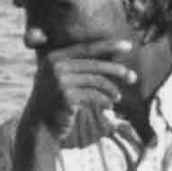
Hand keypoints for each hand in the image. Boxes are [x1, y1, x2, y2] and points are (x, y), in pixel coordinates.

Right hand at [24, 31, 133, 146]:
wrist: (39, 125)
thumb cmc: (55, 100)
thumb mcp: (61, 78)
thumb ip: (80, 66)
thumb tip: (113, 57)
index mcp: (54, 57)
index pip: (86, 48)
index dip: (108, 46)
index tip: (128, 46)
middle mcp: (55, 67)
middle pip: (95, 65)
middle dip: (117, 70)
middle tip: (133, 78)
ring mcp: (59, 81)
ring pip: (97, 81)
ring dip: (112, 90)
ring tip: (117, 97)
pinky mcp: (66, 97)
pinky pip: (94, 96)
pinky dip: (105, 101)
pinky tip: (109, 105)